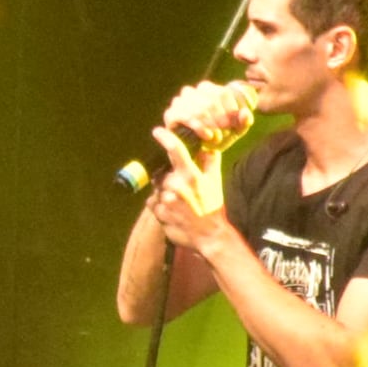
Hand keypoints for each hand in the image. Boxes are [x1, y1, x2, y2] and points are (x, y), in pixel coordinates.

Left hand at [143, 134, 229, 257]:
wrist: (209, 235)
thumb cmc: (213, 207)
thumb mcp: (215, 182)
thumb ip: (210, 161)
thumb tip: (207, 146)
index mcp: (191, 175)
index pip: (176, 150)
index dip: (165, 138)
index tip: (157, 131)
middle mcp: (176, 185)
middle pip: (161, 174)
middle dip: (168, 179)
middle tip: (181, 191)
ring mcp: (166, 200)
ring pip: (157, 190)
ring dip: (163, 194)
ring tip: (179, 204)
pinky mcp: (159, 213)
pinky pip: (153, 204)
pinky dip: (159, 206)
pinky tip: (172, 212)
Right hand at [160, 80, 255, 153]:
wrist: (200, 151)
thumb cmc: (219, 135)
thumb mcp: (235, 130)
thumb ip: (244, 121)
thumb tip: (245, 113)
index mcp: (208, 89)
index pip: (221, 93)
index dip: (229, 109)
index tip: (233, 124)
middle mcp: (191, 91)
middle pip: (210, 101)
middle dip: (220, 119)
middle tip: (225, 132)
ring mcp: (179, 102)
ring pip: (198, 109)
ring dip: (210, 125)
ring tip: (216, 137)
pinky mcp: (170, 114)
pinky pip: (183, 116)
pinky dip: (198, 126)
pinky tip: (206, 135)